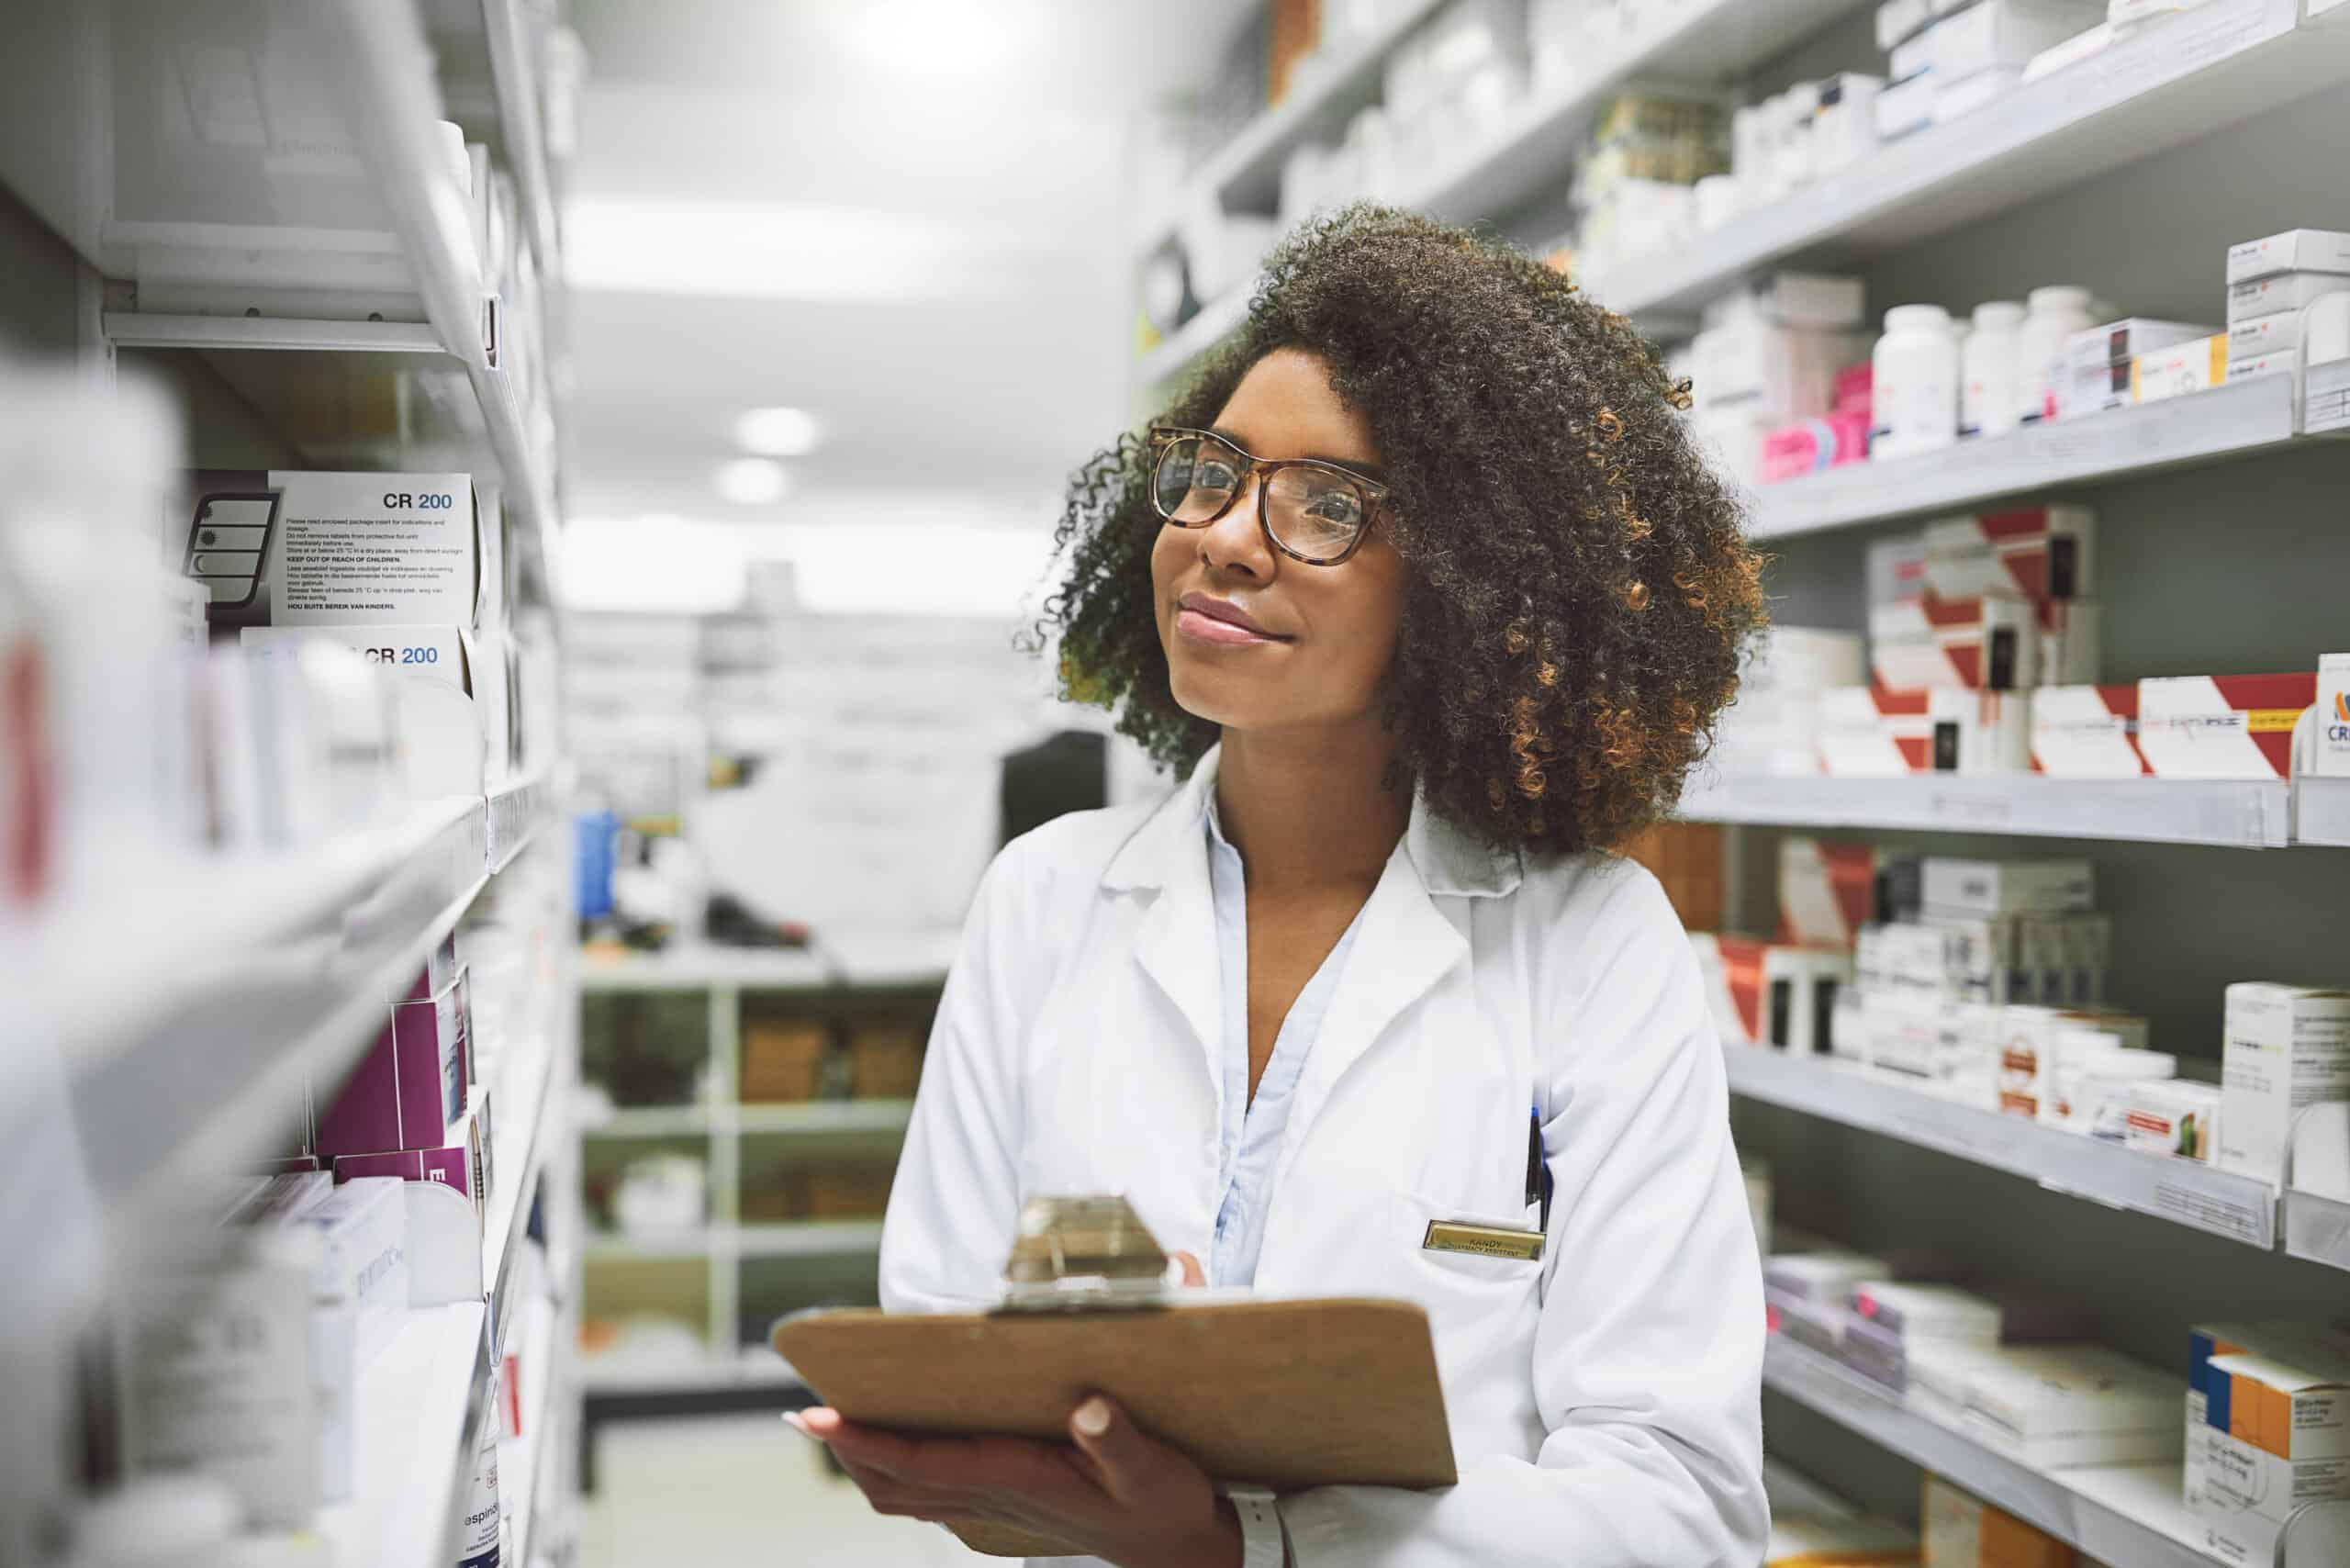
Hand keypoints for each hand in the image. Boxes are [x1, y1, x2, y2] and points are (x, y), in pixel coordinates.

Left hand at [789, 1394, 1241, 1567]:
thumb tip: (1087, 1408)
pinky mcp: (1005, 1502)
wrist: (1177, 1548)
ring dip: (865, 1462)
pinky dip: (898, 1470)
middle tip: (809, 1413)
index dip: (864, 1439)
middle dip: (847, 1449)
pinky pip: (930, 1495)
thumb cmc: (1163, 1502)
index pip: (919, 1461)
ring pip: (905, 1494)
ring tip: (836, 1425)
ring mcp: (995, 1503)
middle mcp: (994, 1493)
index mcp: (1016, 1476)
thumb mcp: (1151, 1468)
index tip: (817, 1416)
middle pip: (893, 1481)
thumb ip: (1118, 1439)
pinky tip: (895, 1445)